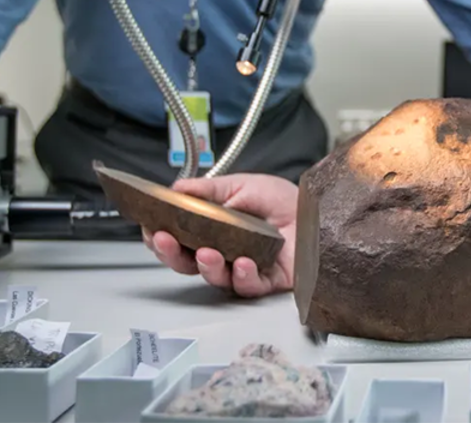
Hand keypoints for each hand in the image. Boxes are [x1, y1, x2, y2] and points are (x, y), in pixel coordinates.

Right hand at [141, 173, 298, 297]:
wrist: (318, 210)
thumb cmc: (284, 199)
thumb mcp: (243, 185)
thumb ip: (209, 189)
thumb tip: (176, 188)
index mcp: (214, 231)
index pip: (179, 240)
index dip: (162, 238)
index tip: (151, 229)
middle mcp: (225, 253)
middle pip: (188, 263)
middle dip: (172, 254)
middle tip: (165, 240)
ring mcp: (244, 269)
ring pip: (215, 278)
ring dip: (206, 266)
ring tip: (207, 252)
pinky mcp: (267, 282)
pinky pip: (249, 286)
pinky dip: (243, 276)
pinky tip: (243, 262)